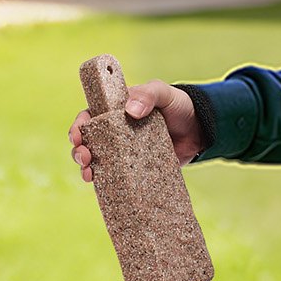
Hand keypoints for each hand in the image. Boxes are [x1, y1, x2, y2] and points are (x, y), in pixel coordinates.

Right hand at [69, 80, 203, 183]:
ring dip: (87, 168)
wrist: (202, 129)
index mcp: (116, 111)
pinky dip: (107, 183)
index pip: (89, 116)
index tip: (77, 135)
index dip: (78, 126)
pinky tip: (101, 187)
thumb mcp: (164, 93)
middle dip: (79, 151)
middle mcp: (116, 132)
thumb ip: (148, 95)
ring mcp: (126, 152)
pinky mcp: (137, 169)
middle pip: (88, 142)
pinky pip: (118, 177)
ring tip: (89, 175)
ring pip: (98, 161)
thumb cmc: (179, 105)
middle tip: (85, 157)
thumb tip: (130, 110)